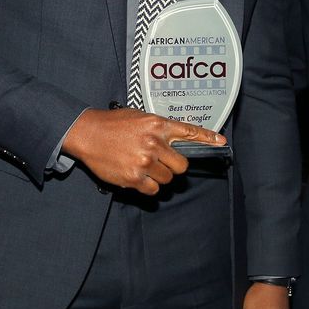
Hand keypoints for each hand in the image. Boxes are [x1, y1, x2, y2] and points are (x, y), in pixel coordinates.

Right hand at [61, 107, 225, 193]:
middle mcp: (154, 143)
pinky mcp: (134, 178)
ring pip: (168, 179)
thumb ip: (160, 129)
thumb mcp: (140, 118)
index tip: (220, 142)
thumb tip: (177, 140)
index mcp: (157, 125)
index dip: (207, 138)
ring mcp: (144, 162)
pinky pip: (153, 189)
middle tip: (160, 160)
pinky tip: (137, 174)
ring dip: (159, 175)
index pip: (189, 132)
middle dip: (173, 165)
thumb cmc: (113, 125)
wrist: (87, 134)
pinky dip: (147, 186)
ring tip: (142, 165)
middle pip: (181, 165)